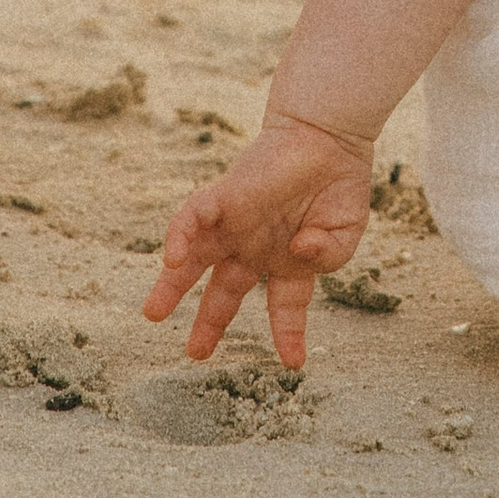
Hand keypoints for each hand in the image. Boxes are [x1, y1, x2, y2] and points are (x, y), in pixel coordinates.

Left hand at [143, 115, 372, 367]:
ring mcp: (238, 223)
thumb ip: (327, 257)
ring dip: (172, 284)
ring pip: (196, 258)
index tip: (295, 363)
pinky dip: (180, 236)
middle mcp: (256, 245)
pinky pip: (193, 216)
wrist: (331, 134)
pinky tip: (173, 259)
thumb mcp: (345, 234)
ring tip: (153, 313)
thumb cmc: (341, 182)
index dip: (289, 333)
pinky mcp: (226, 196)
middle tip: (195, 351)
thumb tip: (297, 254)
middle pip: (225, 289)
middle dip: (209, 321)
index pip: (284, 305)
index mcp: (287, 260)